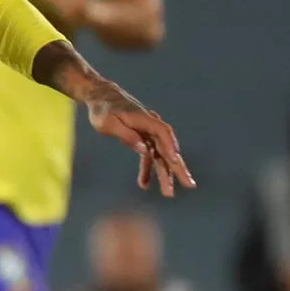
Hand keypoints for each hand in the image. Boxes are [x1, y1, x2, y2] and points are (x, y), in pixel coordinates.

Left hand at [36, 43, 193, 196]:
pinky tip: (144, 184)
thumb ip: (126, 135)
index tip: (176, 162)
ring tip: (168, 193)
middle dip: (177, 168)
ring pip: (160, 155)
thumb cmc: (102, 110)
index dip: (170, 148)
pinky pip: (149, 155)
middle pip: (167, 148)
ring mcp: (148, 132)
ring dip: (164, 173)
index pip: (163, 134)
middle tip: (189, 185)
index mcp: (145, 119)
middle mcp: (151, 126)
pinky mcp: (142, 137)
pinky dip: (147, 168)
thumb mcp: (108, 123)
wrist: (100, 97)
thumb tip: (143, 149)